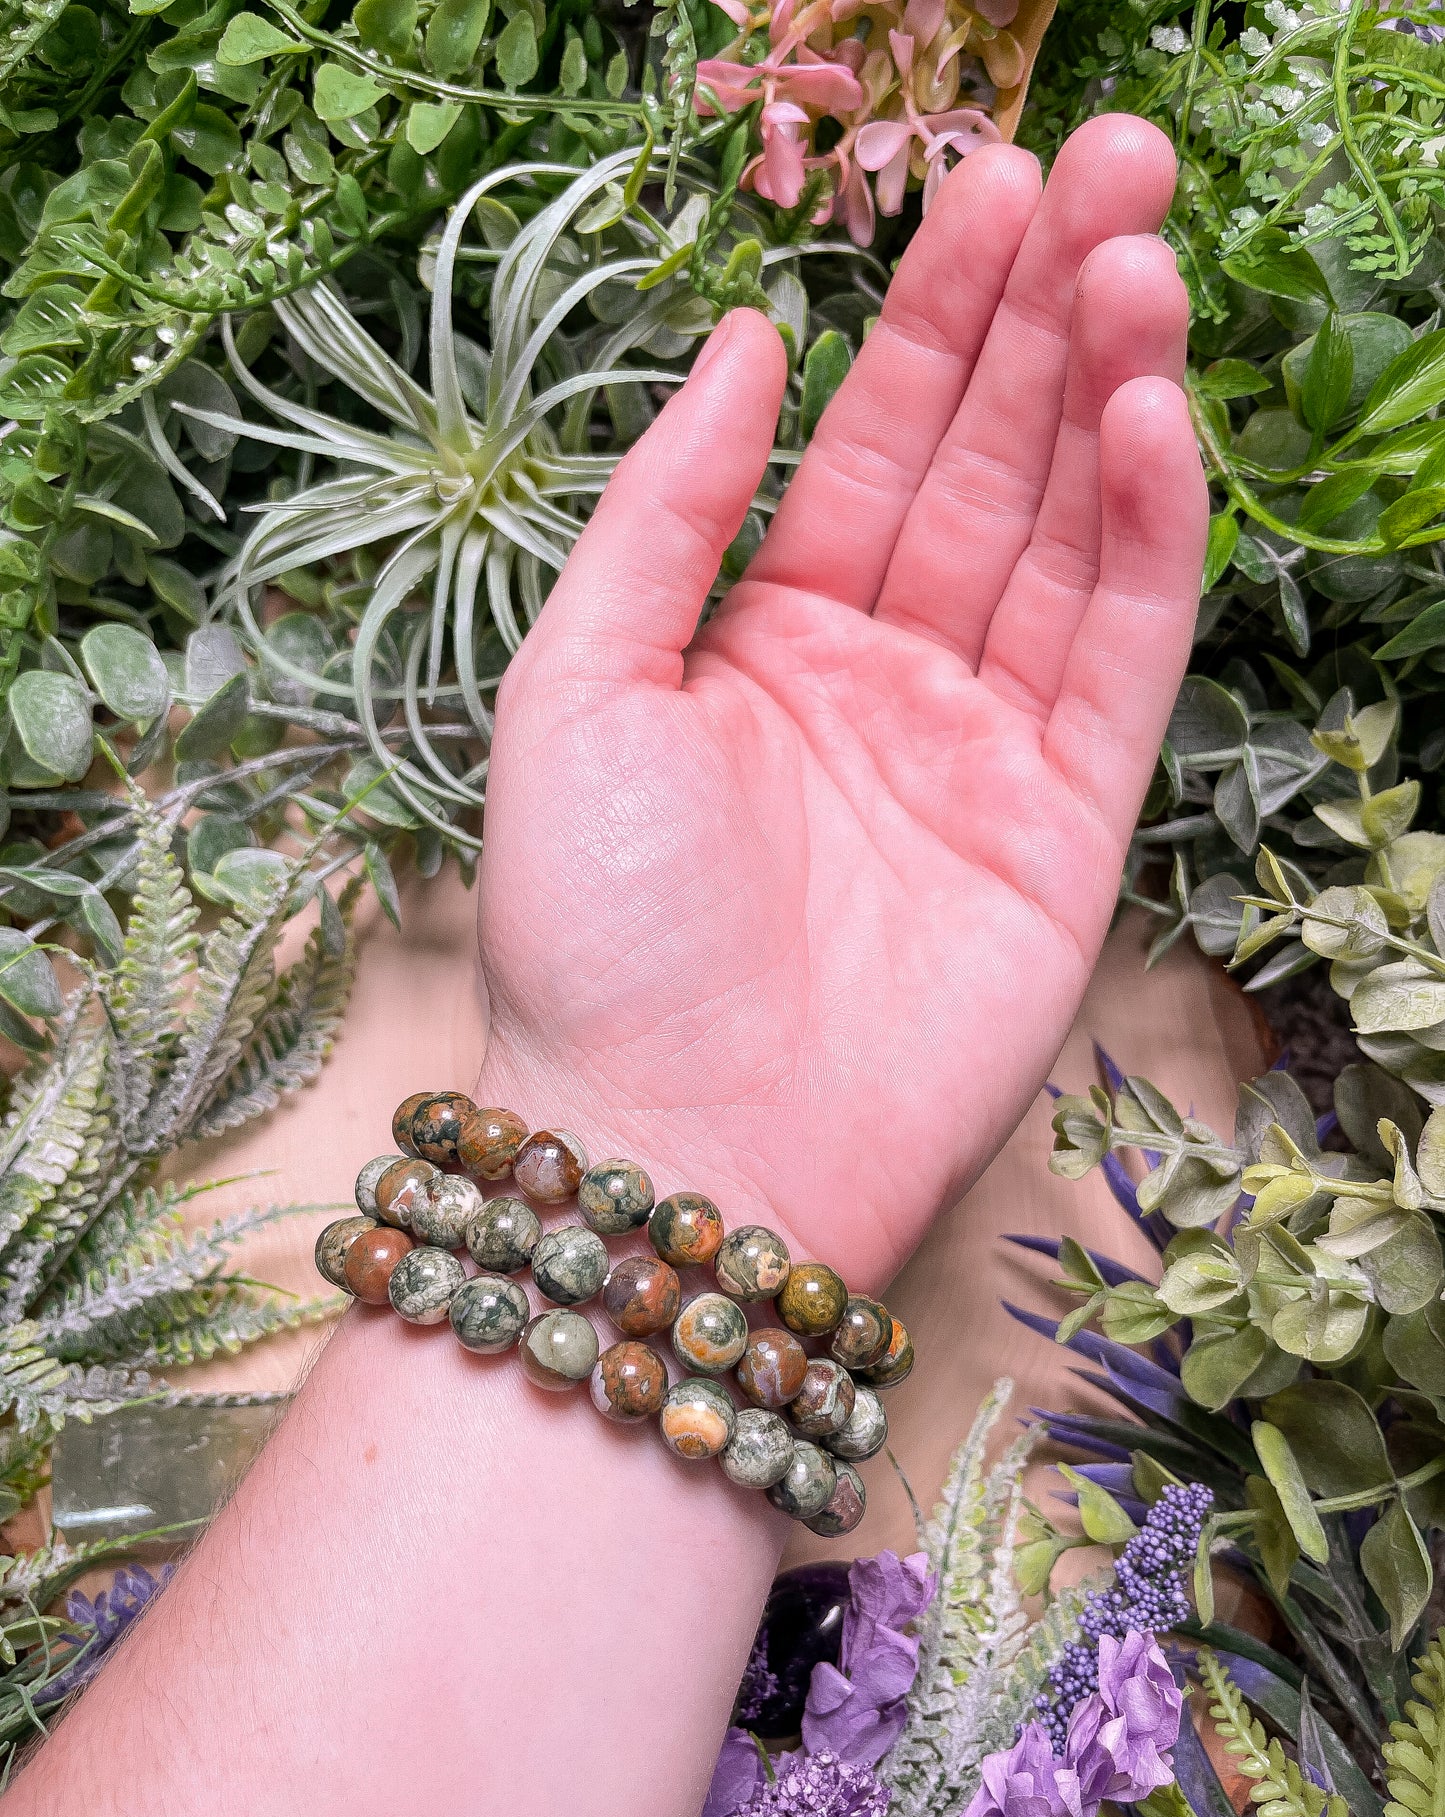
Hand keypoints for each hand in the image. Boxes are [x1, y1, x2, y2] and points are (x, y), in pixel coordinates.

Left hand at [475, 115, 1206, 1290]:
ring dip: (1110, 400)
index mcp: (766, 639)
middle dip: (1048, 317)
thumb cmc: (595, 935)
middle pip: (991, 466)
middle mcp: (885, 680)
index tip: (992, 180)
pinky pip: (1120, 662)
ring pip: (1068, 541)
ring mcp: (983, 752)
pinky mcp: (1066, 831)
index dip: (936, 313)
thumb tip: (742, 336)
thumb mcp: (580, 684)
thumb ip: (669, 510)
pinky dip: (1146, 544)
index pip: (878, 443)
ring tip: (1140, 263)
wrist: (673, 1147)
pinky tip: (1153, 426)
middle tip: (1111, 166)